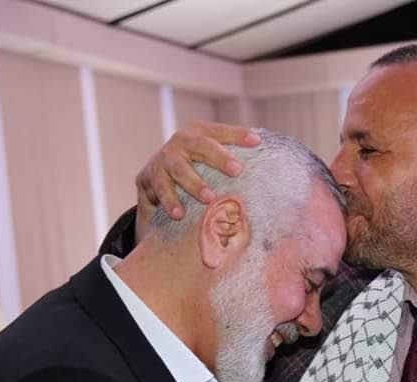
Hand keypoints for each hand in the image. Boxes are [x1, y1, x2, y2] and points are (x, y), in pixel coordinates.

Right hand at [134, 121, 260, 241]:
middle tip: (237, 170)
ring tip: (209, 198)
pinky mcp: (150, 177)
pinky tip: (179, 214)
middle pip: (201, 146)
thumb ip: (232, 161)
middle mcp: (181, 142)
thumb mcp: (210, 161)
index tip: (257, 142)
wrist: (153, 182)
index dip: (238, 135)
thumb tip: (267, 163)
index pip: (221, 132)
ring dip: (195, 184)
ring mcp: (164, 159)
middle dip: (219, 157)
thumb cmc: (193, 171)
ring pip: (180, 169)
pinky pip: (161, 190)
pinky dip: (170, 202)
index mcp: (199, 133)